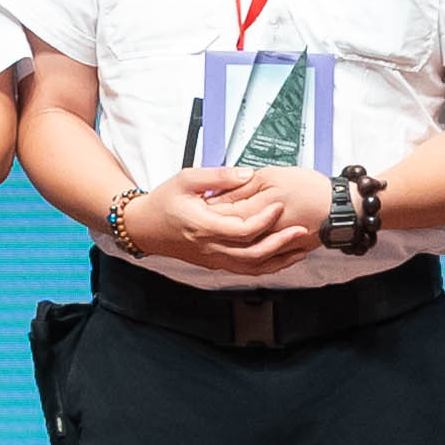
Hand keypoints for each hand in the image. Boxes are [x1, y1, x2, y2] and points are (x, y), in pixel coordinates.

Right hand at [159, 165, 323, 272]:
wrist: (144, 227)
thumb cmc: (163, 201)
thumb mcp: (186, 179)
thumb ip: (218, 176)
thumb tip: (248, 174)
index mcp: (203, 227)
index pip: (242, 230)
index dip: (264, 219)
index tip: (278, 204)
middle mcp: (210, 248)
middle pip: (252, 254)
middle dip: (280, 243)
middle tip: (301, 230)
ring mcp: (213, 259)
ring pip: (251, 268)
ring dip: (278, 259)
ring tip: (300, 248)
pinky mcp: (214, 263)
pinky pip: (244, 270)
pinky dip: (266, 266)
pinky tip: (281, 257)